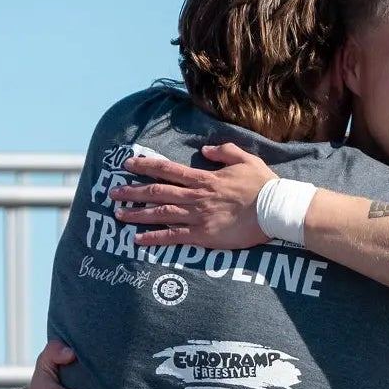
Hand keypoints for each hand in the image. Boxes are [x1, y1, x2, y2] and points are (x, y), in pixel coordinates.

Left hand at [110, 144, 275, 249]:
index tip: (128, 164)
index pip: (168, 170)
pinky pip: (173, 236)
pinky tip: (138, 239)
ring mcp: (198, 216)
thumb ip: (224, 151)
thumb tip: (206, 149)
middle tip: (113, 193)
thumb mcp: (245, 159)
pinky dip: (154, 237)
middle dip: (133, 192)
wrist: (275, 209)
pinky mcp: (203, 235)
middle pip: (157, 192)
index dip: (145, 166)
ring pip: (160, 213)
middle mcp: (195, 196)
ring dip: (137, 214)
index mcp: (204, 178)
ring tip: (119, 214)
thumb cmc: (263, 185)